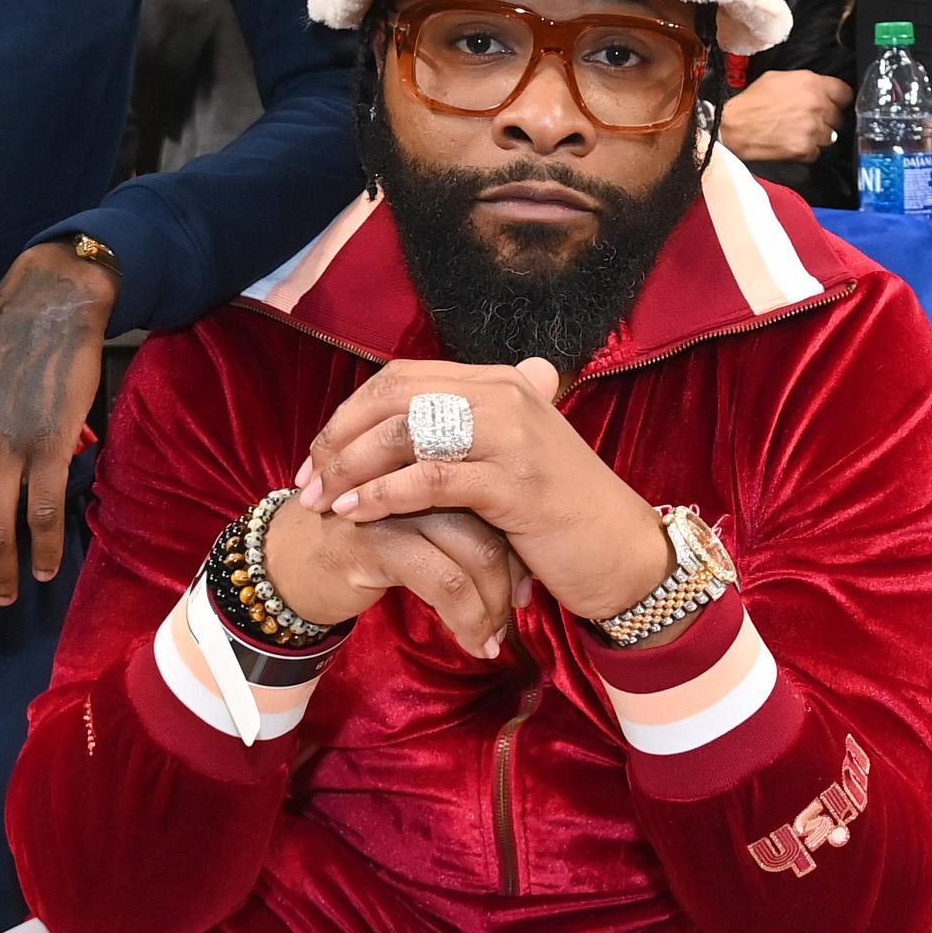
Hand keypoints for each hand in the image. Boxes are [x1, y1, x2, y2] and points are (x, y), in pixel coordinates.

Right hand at [263, 498, 527, 659]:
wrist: (284, 565)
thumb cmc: (358, 544)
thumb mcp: (415, 524)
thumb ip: (461, 523)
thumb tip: (526, 564)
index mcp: (431, 458)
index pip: (495, 490)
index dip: (520, 539)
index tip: (529, 582)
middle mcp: (417, 473)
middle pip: (492, 518)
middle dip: (513, 571)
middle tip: (522, 607)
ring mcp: (396, 506)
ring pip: (475, 550)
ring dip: (494, 603)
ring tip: (496, 637)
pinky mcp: (377, 542)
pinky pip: (444, 582)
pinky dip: (468, 619)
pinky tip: (474, 645)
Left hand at [299, 357, 673, 624]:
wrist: (625, 554)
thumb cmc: (562, 514)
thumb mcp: (509, 461)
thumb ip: (459, 439)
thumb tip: (392, 434)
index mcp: (500, 382)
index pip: (400, 378)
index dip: (348, 415)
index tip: (315, 459)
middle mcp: (506, 394)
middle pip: (394, 396)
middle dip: (339, 439)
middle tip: (306, 483)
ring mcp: (513, 436)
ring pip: (406, 430)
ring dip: (352, 468)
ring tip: (323, 503)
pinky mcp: (516, 484)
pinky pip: (431, 478)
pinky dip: (384, 495)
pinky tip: (358, 515)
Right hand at [715, 67, 849, 162]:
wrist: (734, 127)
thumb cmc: (752, 102)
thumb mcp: (778, 78)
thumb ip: (805, 82)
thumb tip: (819, 88)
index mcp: (811, 83)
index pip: (846, 92)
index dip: (840, 99)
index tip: (837, 103)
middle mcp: (816, 105)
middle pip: (840, 116)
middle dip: (828, 118)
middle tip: (811, 119)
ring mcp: (813, 129)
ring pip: (831, 136)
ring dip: (819, 135)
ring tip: (799, 132)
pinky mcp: (805, 149)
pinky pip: (818, 152)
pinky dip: (808, 150)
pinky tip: (793, 142)